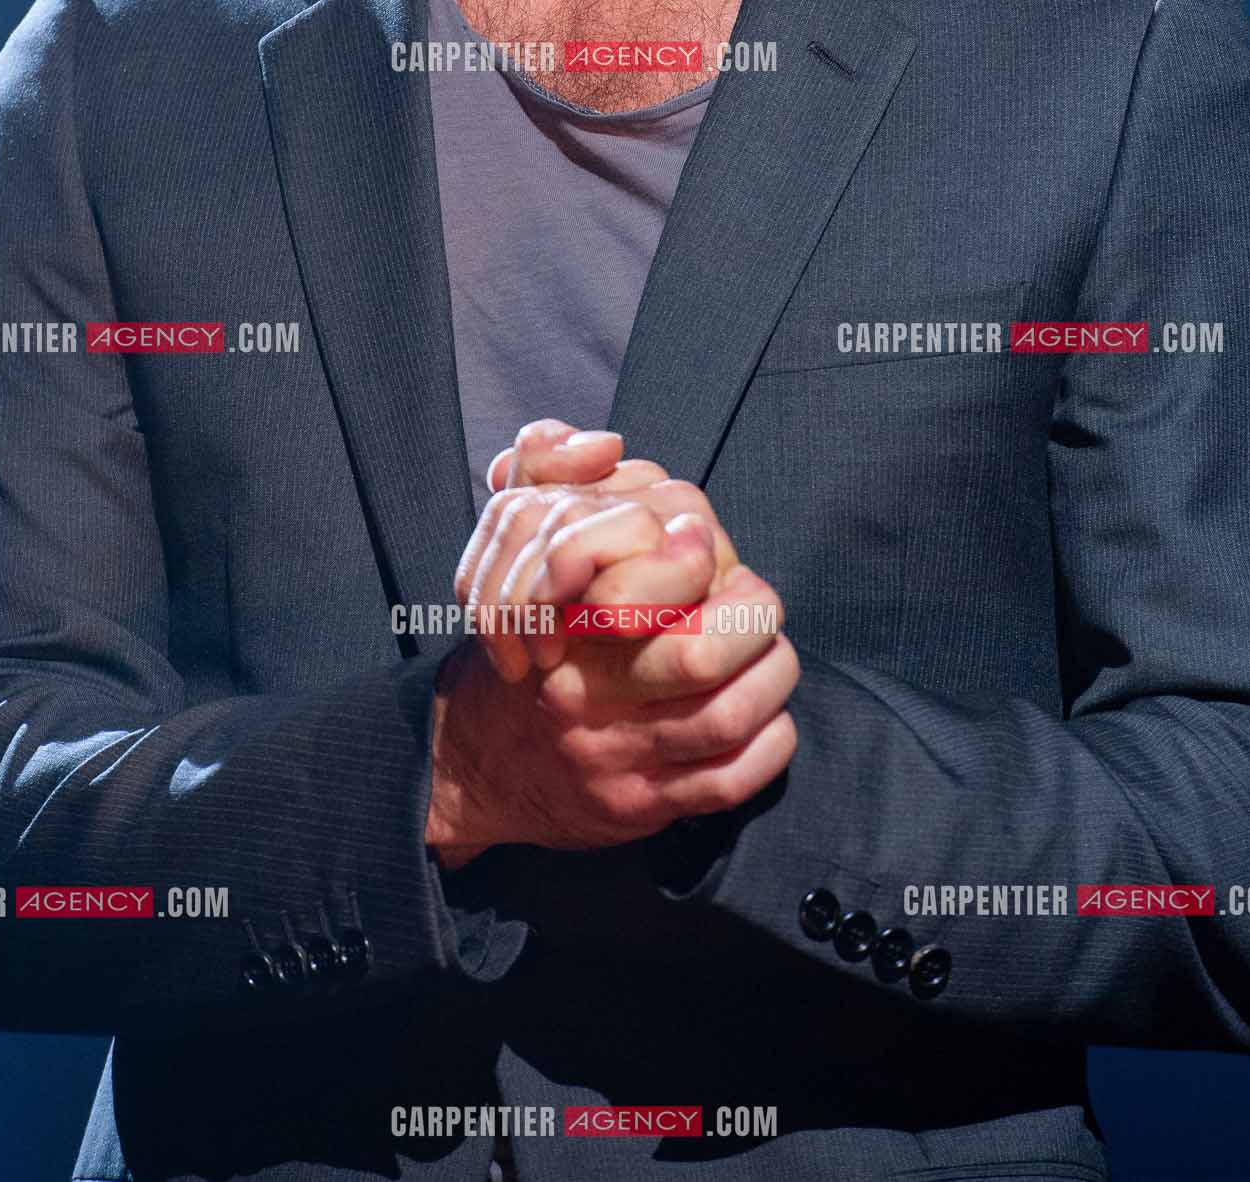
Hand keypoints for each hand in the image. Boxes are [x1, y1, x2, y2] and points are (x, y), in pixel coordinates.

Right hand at [429, 449, 797, 864]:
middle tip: (758, 604)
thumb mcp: (510, 544)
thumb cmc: (522, 638)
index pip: (641, 588)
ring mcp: (617, 753)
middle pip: (698, 657)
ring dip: (771, 678)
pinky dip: (769, 744)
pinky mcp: (643, 805)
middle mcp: (587, 692)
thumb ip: (545, 470)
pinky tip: (769, 718)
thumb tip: (605, 444)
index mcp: (560, 623)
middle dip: (752, 621)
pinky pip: (730, 781)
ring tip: (772, 655)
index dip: (696, 558)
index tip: (706, 546)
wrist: (477, 759)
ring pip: (725, 717)